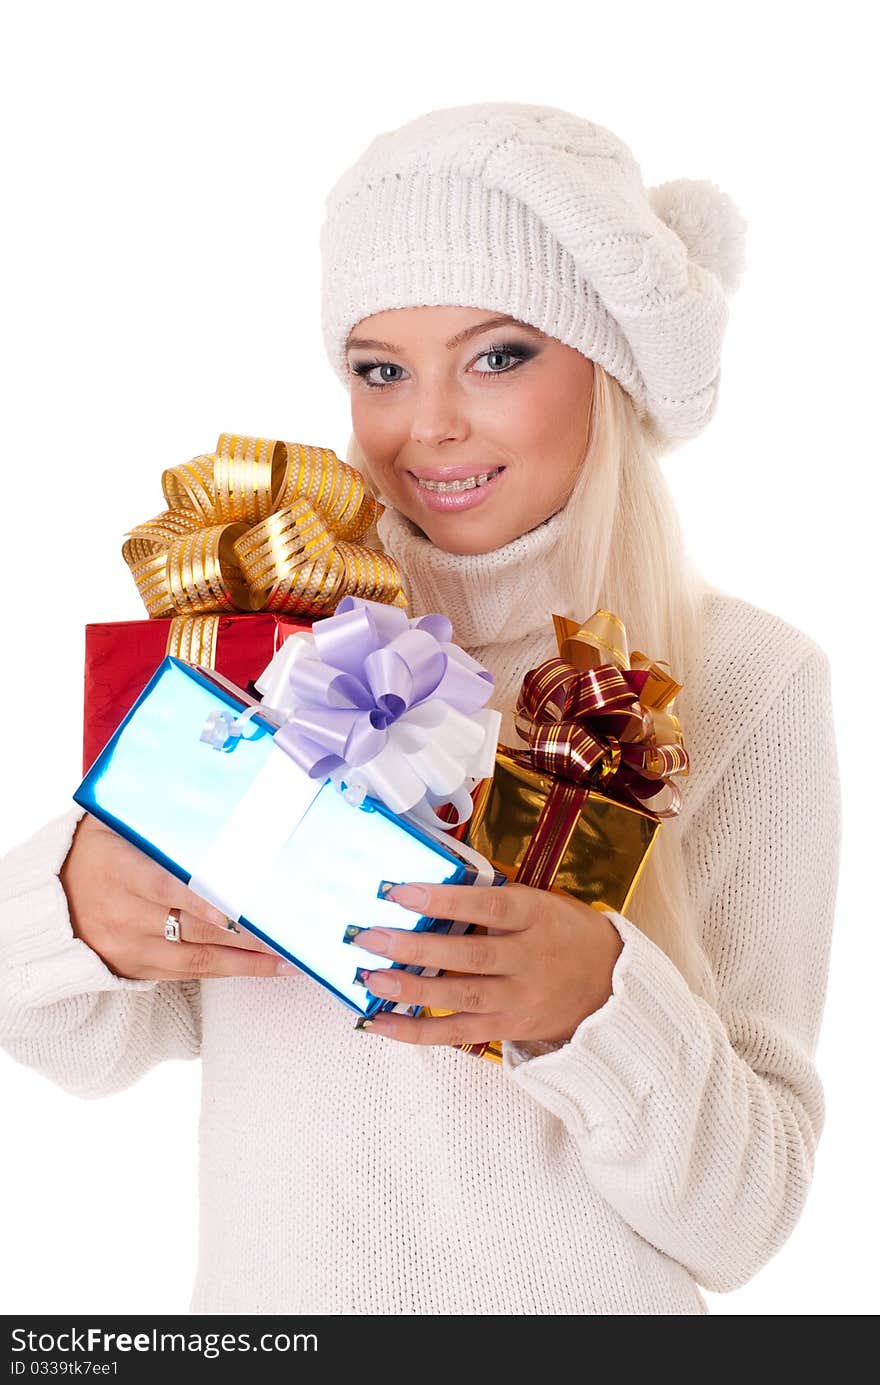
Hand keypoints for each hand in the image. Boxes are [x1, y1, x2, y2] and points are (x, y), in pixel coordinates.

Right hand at [59, 812, 299, 981]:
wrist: (50, 898)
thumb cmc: (98, 849)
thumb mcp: (116, 825)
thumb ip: (160, 820)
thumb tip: (217, 793)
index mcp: (119, 871)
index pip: (164, 887)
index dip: (199, 901)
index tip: (233, 909)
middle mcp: (124, 914)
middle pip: (192, 929)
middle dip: (244, 934)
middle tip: (289, 932)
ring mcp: (131, 947)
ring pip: (198, 958)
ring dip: (248, 960)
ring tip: (290, 957)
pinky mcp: (139, 969)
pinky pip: (191, 974)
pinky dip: (231, 971)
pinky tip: (266, 966)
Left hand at [349, 880, 623, 1047]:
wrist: (611, 987)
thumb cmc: (564, 934)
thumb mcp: (541, 904)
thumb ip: (494, 901)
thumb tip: (430, 889)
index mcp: (537, 917)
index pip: (488, 906)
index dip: (444, 899)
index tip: (399, 891)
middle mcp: (529, 960)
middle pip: (469, 955)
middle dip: (414, 946)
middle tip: (368, 937)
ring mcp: (519, 998)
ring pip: (461, 996)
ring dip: (411, 989)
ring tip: (370, 979)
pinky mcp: (507, 1027)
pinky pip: (456, 1033)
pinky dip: (416, 1031)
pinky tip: (380, 1024)